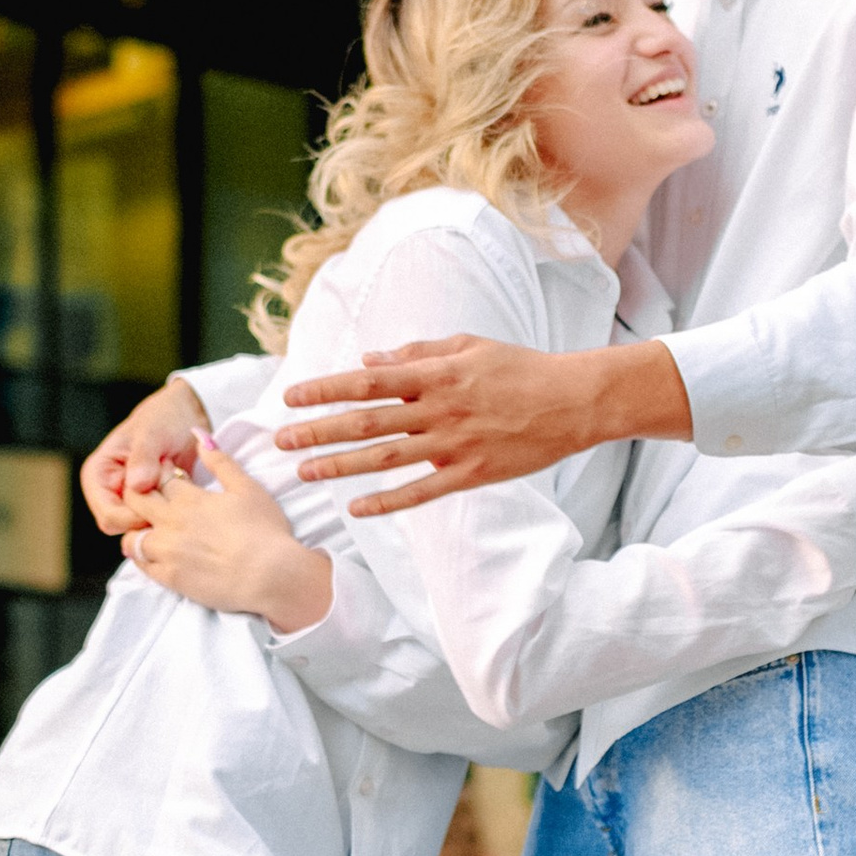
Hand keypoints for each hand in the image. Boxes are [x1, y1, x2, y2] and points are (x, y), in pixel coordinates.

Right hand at [81, 376, 205, 536]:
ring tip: (177, 478)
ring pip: (144, 528)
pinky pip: (160, 523)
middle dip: (152, 513)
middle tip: (172, 481)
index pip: (109, 517)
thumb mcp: (153, 432)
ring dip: (165, 511)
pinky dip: (174, 510)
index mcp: (98, 476)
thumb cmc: (165, 416)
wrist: (189, 414)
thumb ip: (143, 458)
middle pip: (126, 528)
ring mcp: (129, 501)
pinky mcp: (150, 506)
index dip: (136, 516)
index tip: (161, 497)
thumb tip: (135, 485)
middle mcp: (109, 493)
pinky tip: (182, 487)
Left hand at [125, 438, 335, 632]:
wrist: (270, 576)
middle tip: (149, 500)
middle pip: (136, 502)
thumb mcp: (247, 488)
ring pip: (131, 536)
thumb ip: (220, 461)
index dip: (157, 474)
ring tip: (147, 530)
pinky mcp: (170, 578)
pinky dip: (141, 557)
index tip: (164, 476)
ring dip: (135, 530)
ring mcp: (167, 552)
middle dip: (136, 496)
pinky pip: (141, 565)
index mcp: (188, 498)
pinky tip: (151, 554)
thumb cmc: (264, 530)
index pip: (157, 478)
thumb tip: (199, 435)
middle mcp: (171, 522)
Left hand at [275, 333, 690, 516]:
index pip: (367, 381)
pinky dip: (388, 501)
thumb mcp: (468, 346)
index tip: (291, 397)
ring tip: (304, 473)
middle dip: (319, 431)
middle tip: (280, 441)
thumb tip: (368, 361)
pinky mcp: (472, 474)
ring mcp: (455, 445)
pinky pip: (422, 492)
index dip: (325, 389)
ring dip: (341, 466)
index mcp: (436, 373)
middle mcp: (439, 409)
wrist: (575, 401)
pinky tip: (357, 508)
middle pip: (367, 421)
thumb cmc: (520, 368)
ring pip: (386, 458)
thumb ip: (416, 354)